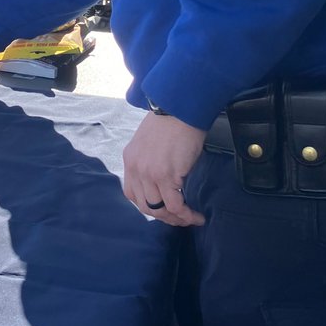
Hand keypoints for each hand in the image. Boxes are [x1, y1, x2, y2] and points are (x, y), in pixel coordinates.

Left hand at [122, 112, 205, 226]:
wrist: (181, 108)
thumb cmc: (173, 121)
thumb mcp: (152, 142)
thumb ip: (152, 161)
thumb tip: (166, 181)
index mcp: (130, 159)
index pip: (132, 194)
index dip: (149, 205)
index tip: (164, 208)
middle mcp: (136, 169)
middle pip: (145, 206)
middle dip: (164, 216)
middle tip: (179, 218)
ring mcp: (149, 173)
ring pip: (159, 209)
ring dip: (176, 218)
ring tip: (190, 218)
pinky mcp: (166, 175)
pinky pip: (175, 205)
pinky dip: (186, 214)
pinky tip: (195, 215)